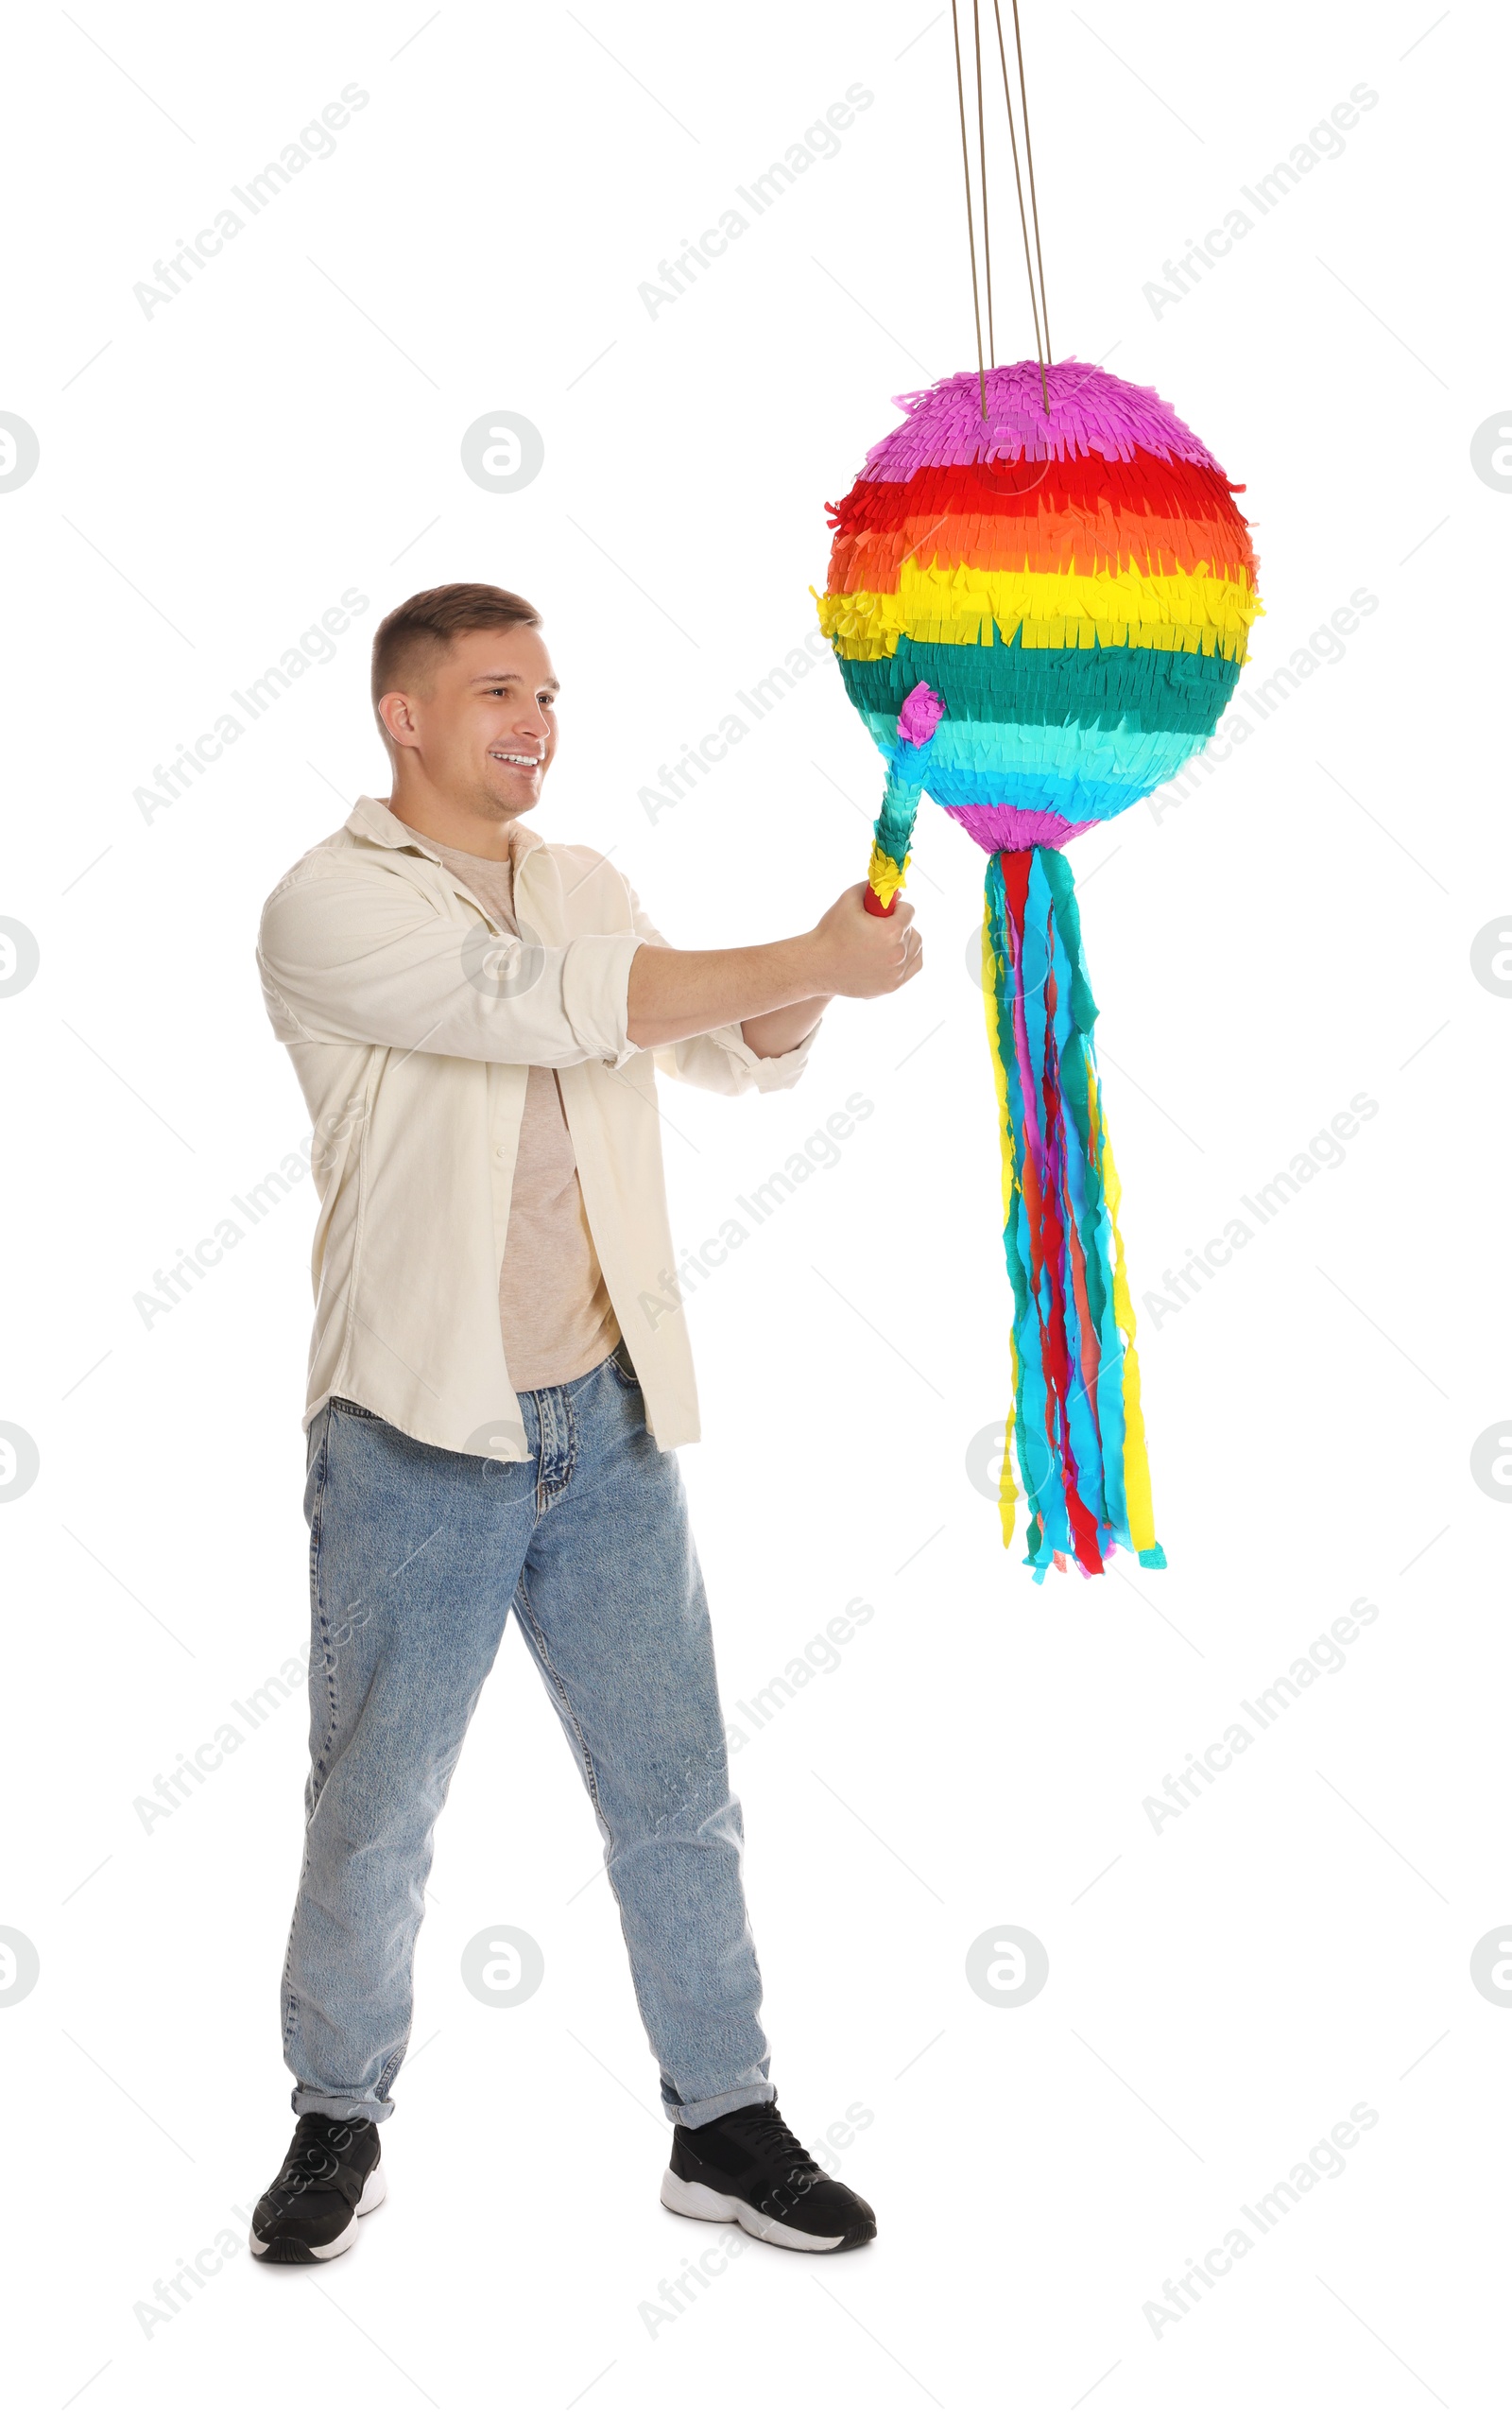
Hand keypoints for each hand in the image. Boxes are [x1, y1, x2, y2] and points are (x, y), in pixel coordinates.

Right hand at [805, 883, 922, 998]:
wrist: (817, 966)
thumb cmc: (831, 933)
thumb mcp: (848, 900)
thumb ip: (870, 888)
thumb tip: (891, 888)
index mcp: (891, 931)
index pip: (909, 911)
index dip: (896, 907)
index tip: (884, 910)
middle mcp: (898, 954)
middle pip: (912, 930)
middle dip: (899, 924)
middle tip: (881, 926)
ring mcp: (896, 973)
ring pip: (916, 948)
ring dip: (906, 940)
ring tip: (887, 939)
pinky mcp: (893, 986)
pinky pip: (913, 966)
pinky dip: (909, 957)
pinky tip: (895, 952)